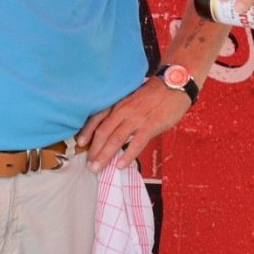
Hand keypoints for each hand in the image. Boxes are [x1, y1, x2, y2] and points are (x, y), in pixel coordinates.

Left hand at [75, 77, 192, 173]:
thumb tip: (110, 127)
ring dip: (105, 155)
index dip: (87, 130)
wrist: (173, 85)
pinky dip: (127, 155)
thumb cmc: (152, 93)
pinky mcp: (150, 125)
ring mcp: (137, 118)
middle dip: (94, 149)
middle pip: (103, 131)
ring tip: (97, 167)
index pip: (97, 117)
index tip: (79, 142)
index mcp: (118, 103)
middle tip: (88, 164)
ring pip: (116, 139)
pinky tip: (120, 165)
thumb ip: (121, 110)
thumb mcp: (131, 97)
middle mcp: (124, 110)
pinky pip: (136, 143)